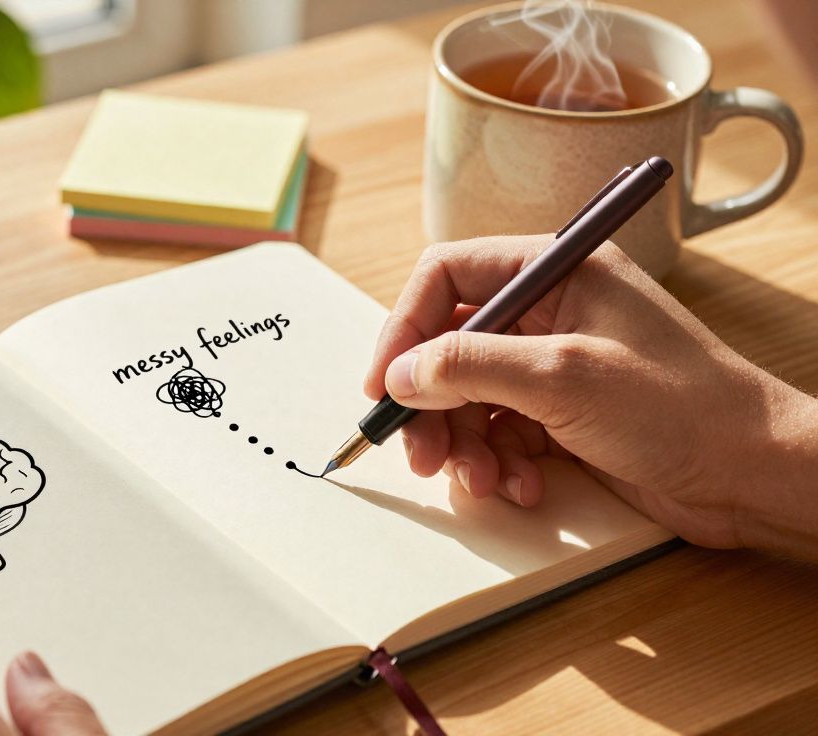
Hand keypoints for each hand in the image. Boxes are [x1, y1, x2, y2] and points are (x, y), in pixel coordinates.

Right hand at [364, 235, 817, 558]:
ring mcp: (555, 364)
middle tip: (421, 452)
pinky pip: (499, 432)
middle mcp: (550, 311)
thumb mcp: (563, 376)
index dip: (405, 328)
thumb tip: (401, 374)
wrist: (753, 475)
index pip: (448, 277)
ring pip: (468, 396)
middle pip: (450, 345)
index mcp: (555, 271)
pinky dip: (499, 463)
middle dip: (431, 403)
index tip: (384, 385)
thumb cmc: (682, 408)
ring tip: (480, 480)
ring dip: (463, 443)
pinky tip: (522, 487)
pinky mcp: (561, 414)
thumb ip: (470, 366)